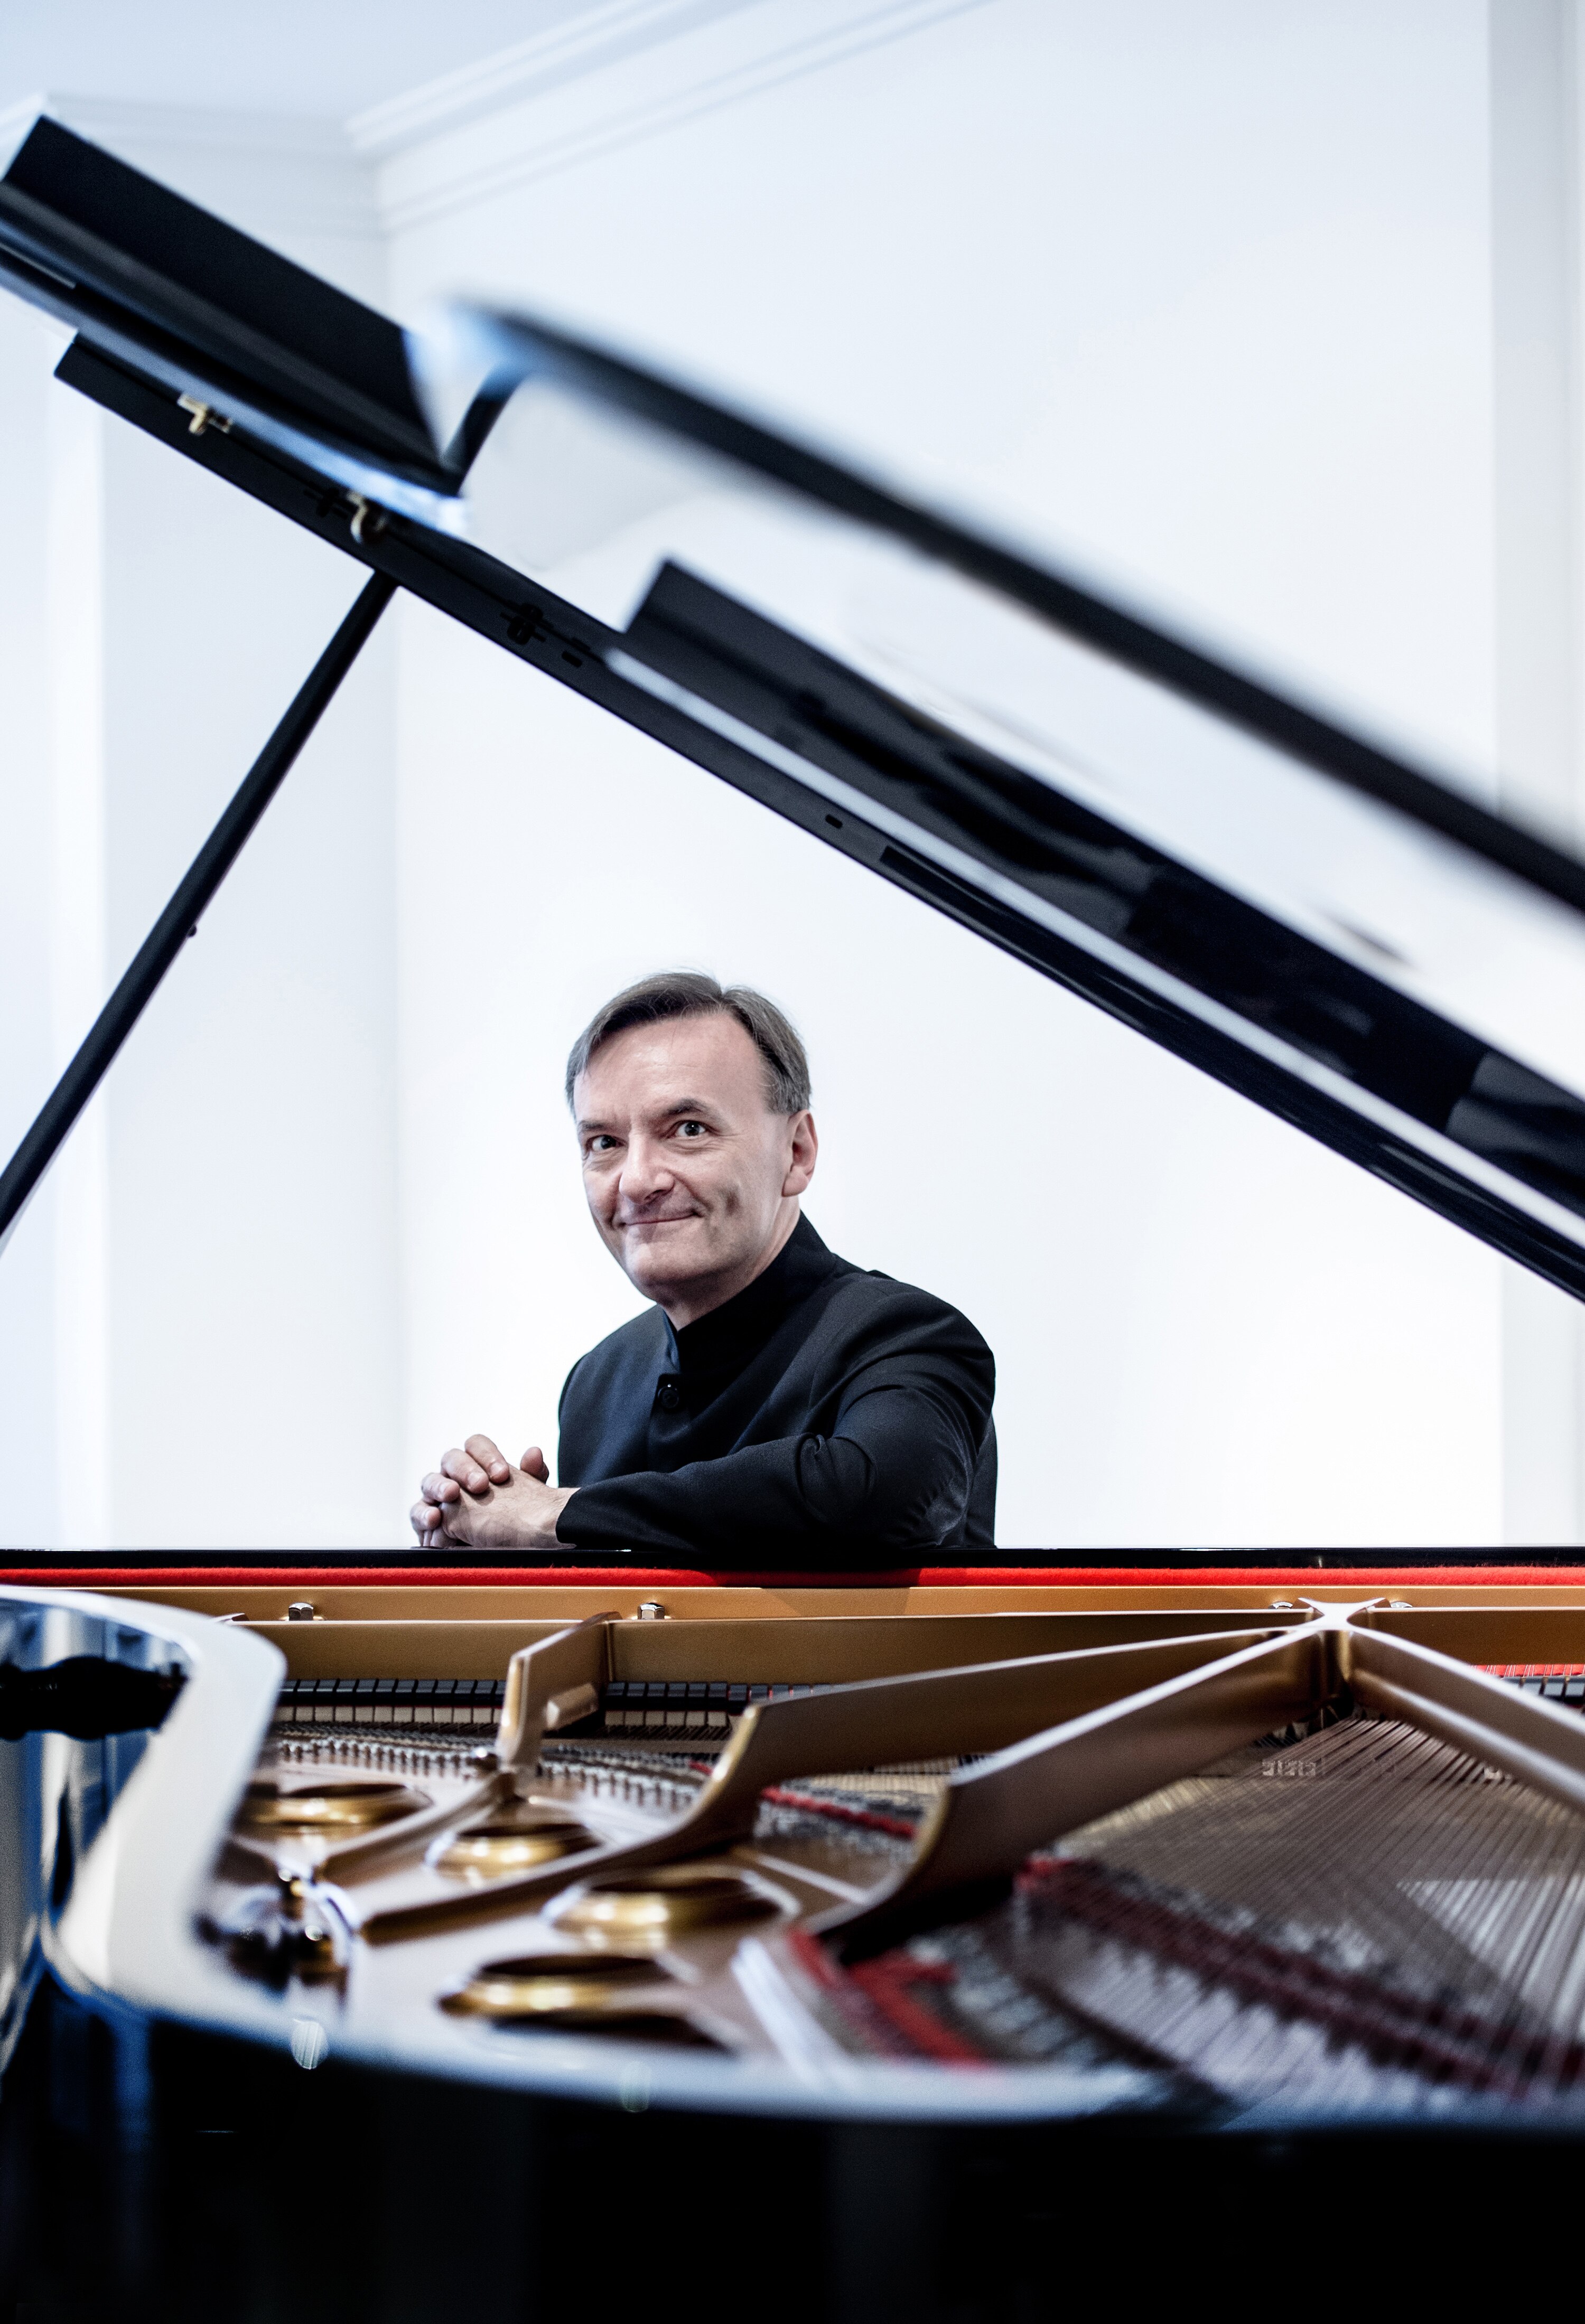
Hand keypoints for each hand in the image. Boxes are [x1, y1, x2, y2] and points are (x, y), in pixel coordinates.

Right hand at [410, 1433, 573, 1549]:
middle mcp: (453, 1475)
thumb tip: (534, 1452)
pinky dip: (423, 1514)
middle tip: (480, 1485)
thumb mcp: (526, 1499)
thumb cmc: (509, 1519)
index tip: (502, 1475)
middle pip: (451, 1458)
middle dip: (464, 1469)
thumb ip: (531, 1476)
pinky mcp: (424, 1519)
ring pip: (430, 1480)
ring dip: (440, 1486)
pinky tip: (435, 1519)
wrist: (496, 1549)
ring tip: (451, 1494)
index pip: (476, 1446)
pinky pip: (417, 1511)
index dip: (487, 1455)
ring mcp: (436, 1496)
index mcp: (476, 1464)